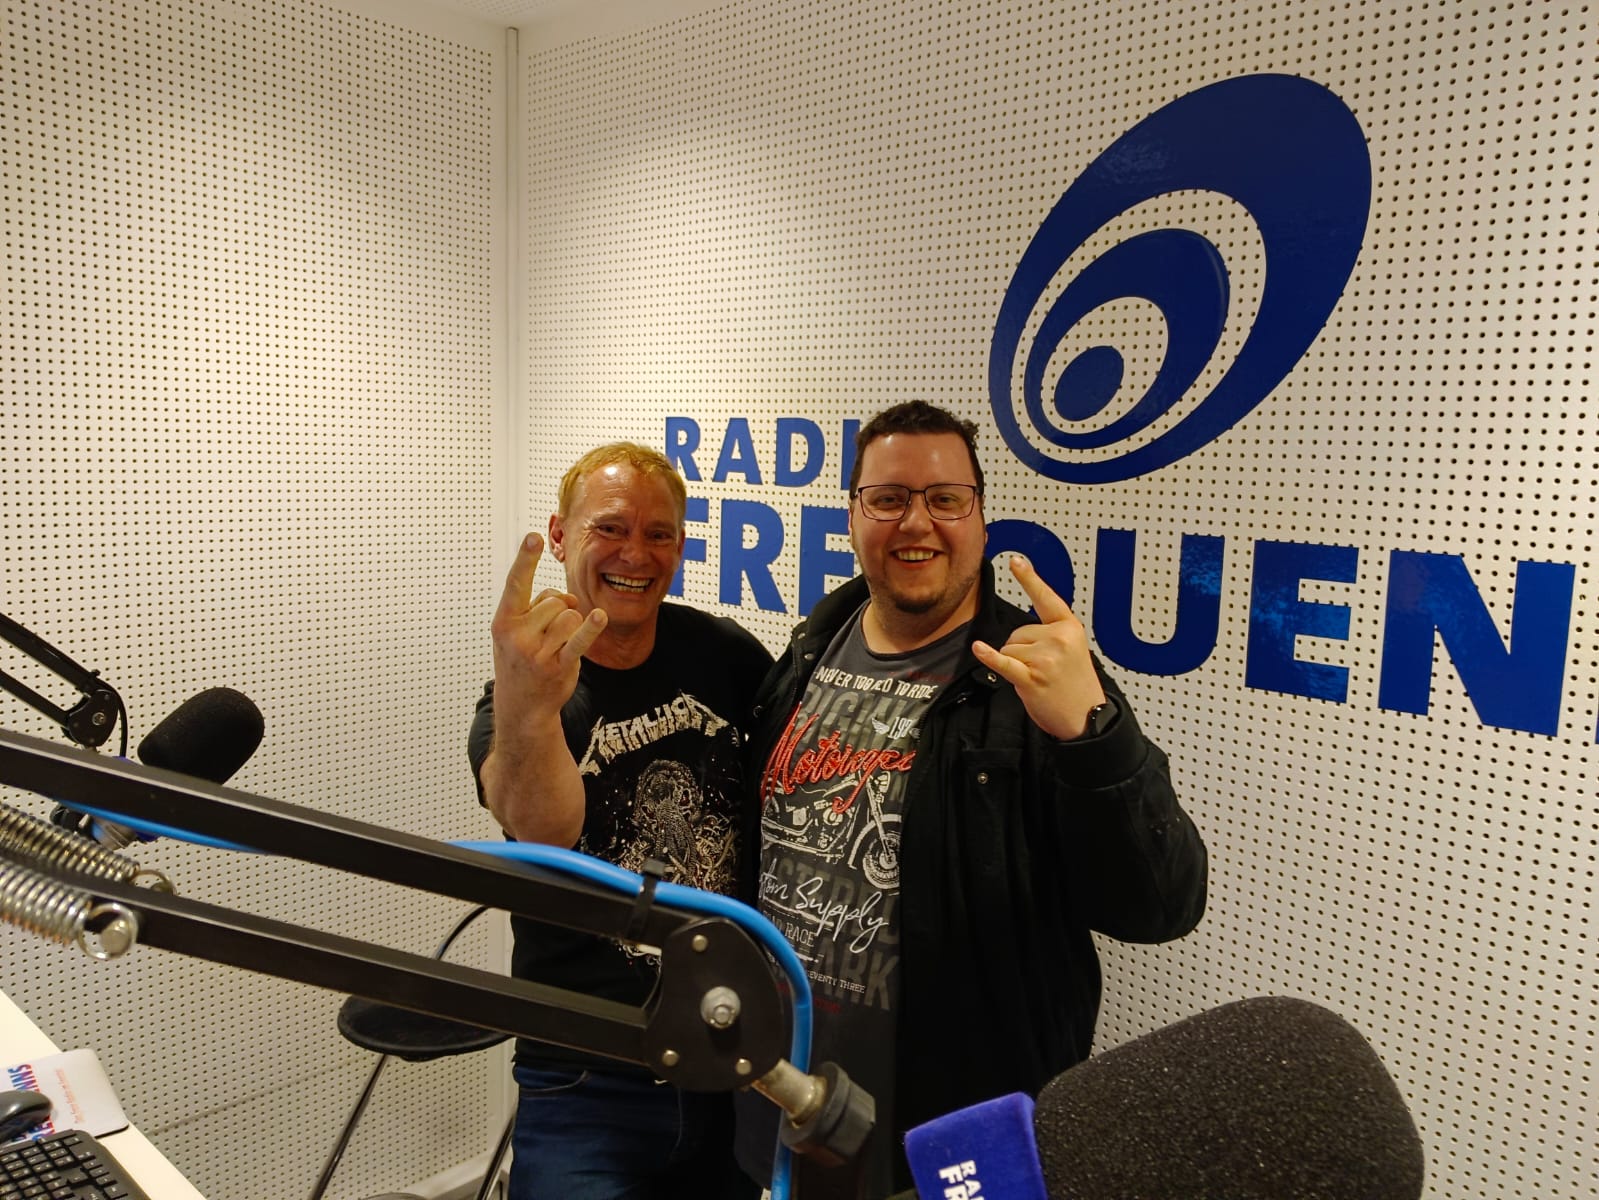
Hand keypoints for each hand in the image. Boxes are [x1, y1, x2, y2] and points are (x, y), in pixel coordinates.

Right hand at [490, 532, 606, 726]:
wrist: (521, 706)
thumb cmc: (520, 659)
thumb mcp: (516, 631)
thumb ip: (538, 606)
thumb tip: (572, 599)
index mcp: (503, 621)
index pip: (516, 583)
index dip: (526, 558)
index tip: (534, 536)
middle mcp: (517, 635)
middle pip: (555, 601)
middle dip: (559, 611)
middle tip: (549, 632)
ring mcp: (537, 652)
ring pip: (570, 616)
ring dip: (572, 626)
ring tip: (558, 644)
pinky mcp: (558, 666)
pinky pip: (579, 639)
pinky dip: (591, 627)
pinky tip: (599, 616)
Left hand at [971, 555, 1107, 739]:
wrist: (1088, 719)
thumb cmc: (1076, 686)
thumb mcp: (1073, 650)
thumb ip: (1051, 635)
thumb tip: (1017, 635)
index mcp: (1069, 627)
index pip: (1046, 598)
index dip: (1029, 579)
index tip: (1015, 561)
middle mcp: (1058, 638)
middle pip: (1016, 632)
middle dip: (1022, 651)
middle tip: (1044, 671)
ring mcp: (1046, 658)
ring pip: (1008, 648)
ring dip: (1016, 665)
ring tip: (1040, 680)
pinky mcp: (1032, 677)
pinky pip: (1004, 662)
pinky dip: (991, 657)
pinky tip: (980, 649)